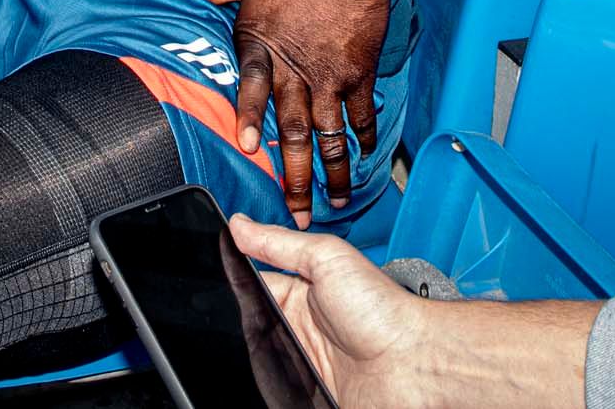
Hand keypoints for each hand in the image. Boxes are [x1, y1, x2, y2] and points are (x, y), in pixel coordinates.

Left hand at [175, 0, 394, 224]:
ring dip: (331, 171)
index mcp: (262, 44)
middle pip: (292, 130)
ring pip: (329, 134)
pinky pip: (361, 112)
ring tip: (335, 202)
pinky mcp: (360, 70)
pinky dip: (364, 135)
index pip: (249, 89)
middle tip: (295, 214)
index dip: (246, 119)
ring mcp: (331, 74)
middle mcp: (296, 68)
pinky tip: (365, 155)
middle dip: (293, 176)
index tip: (245, 151)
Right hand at [233, 216, 599, 408]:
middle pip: (245, 325)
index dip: (228, 279)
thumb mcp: (328, 260)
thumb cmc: (384, 309)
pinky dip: (262, 384)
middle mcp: (295, 329)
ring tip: (236, 347)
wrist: (414, 363)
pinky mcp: (302, 395)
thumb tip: (238, 223)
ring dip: (247, 354)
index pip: (249, 284)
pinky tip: (262, 373)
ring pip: (252, 361)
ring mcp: (299, 365)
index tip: (200, 268)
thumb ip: (280, 244)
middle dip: (229, 321)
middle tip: (211, 315)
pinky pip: (271, 390)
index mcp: (298, 294)